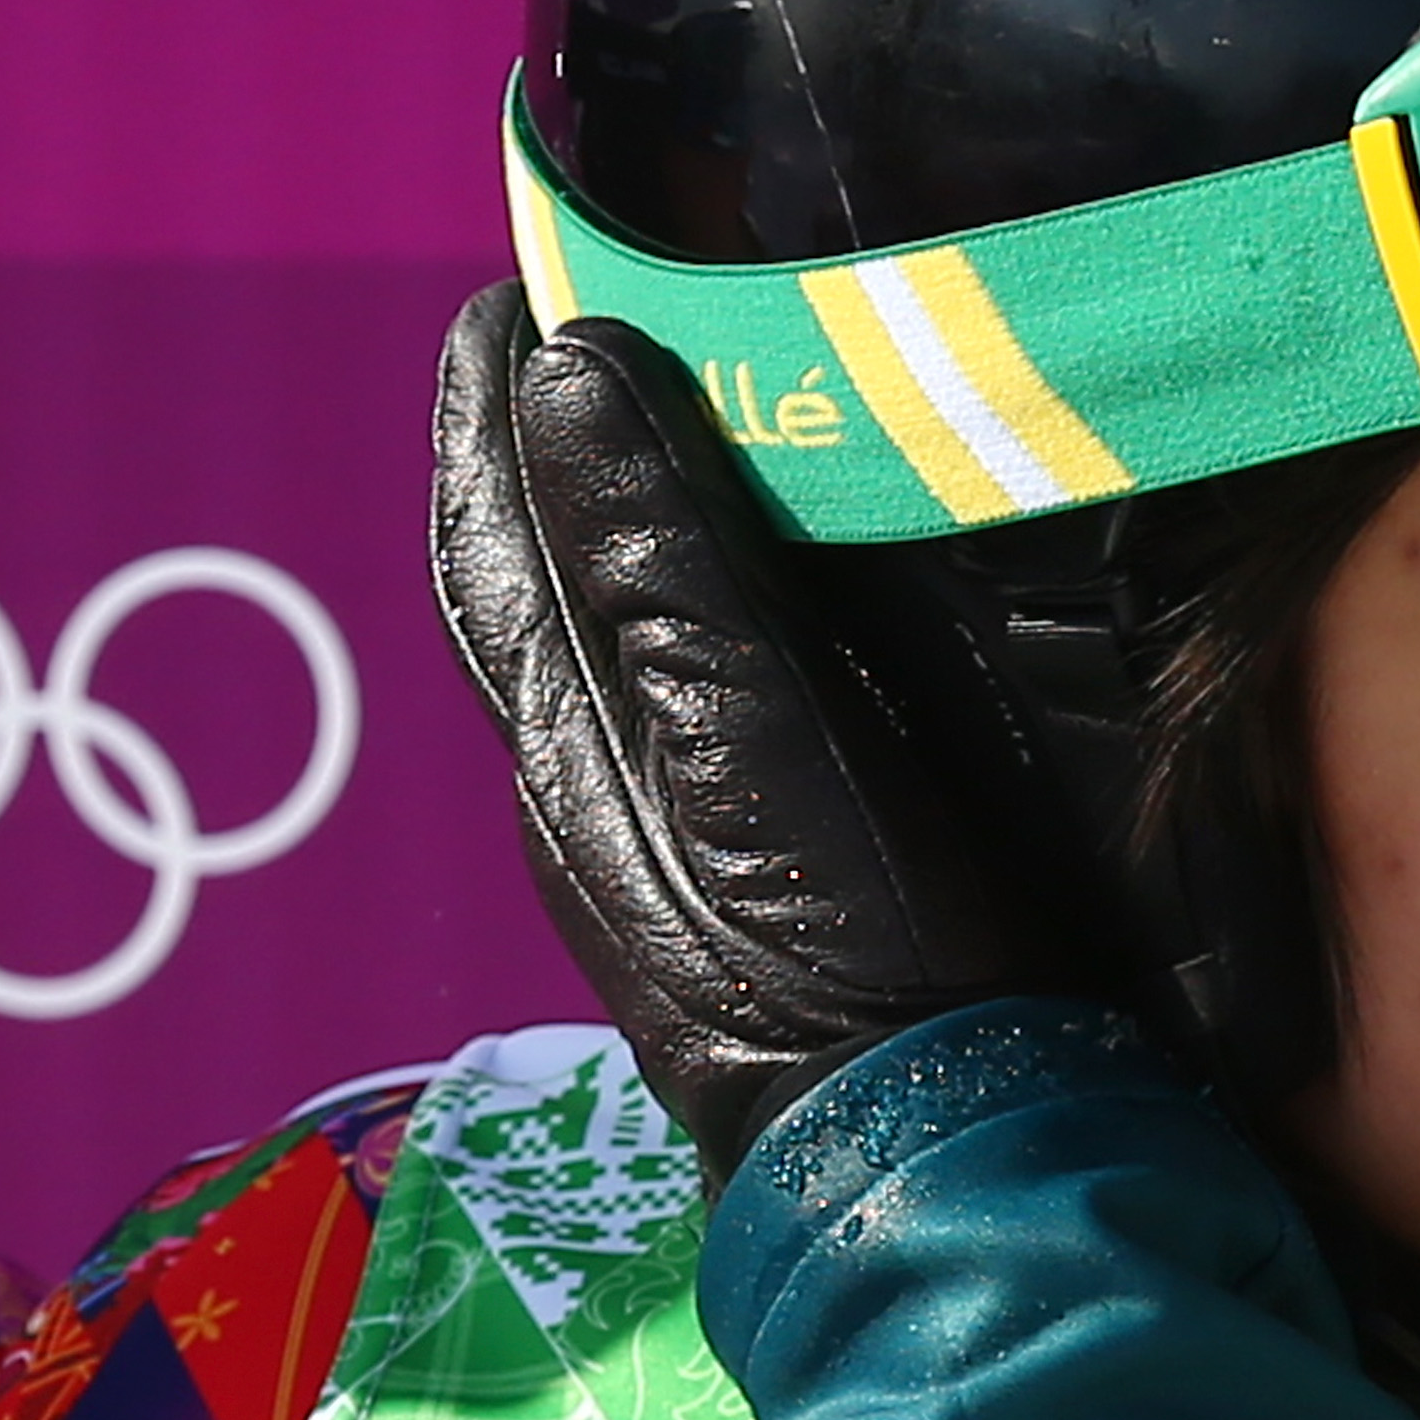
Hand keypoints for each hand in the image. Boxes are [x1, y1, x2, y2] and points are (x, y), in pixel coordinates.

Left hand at [432, 282, 1041, 1177]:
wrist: (928, 1154)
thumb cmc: (852, 960)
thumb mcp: (755, 749)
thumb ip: (664, 568)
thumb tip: (565, 368)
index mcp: (566, 735)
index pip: (491, 520)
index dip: (494, 392)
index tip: (526, 265)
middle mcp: (582, 781)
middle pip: (526, 574)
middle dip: (541, 437)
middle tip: (594, 308)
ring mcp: (654, 836)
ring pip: (598, 636)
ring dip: (613, 515)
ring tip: (670, 414)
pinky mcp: (735, 870)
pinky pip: (674, 692)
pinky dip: (684, 599)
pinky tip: (748, 593)